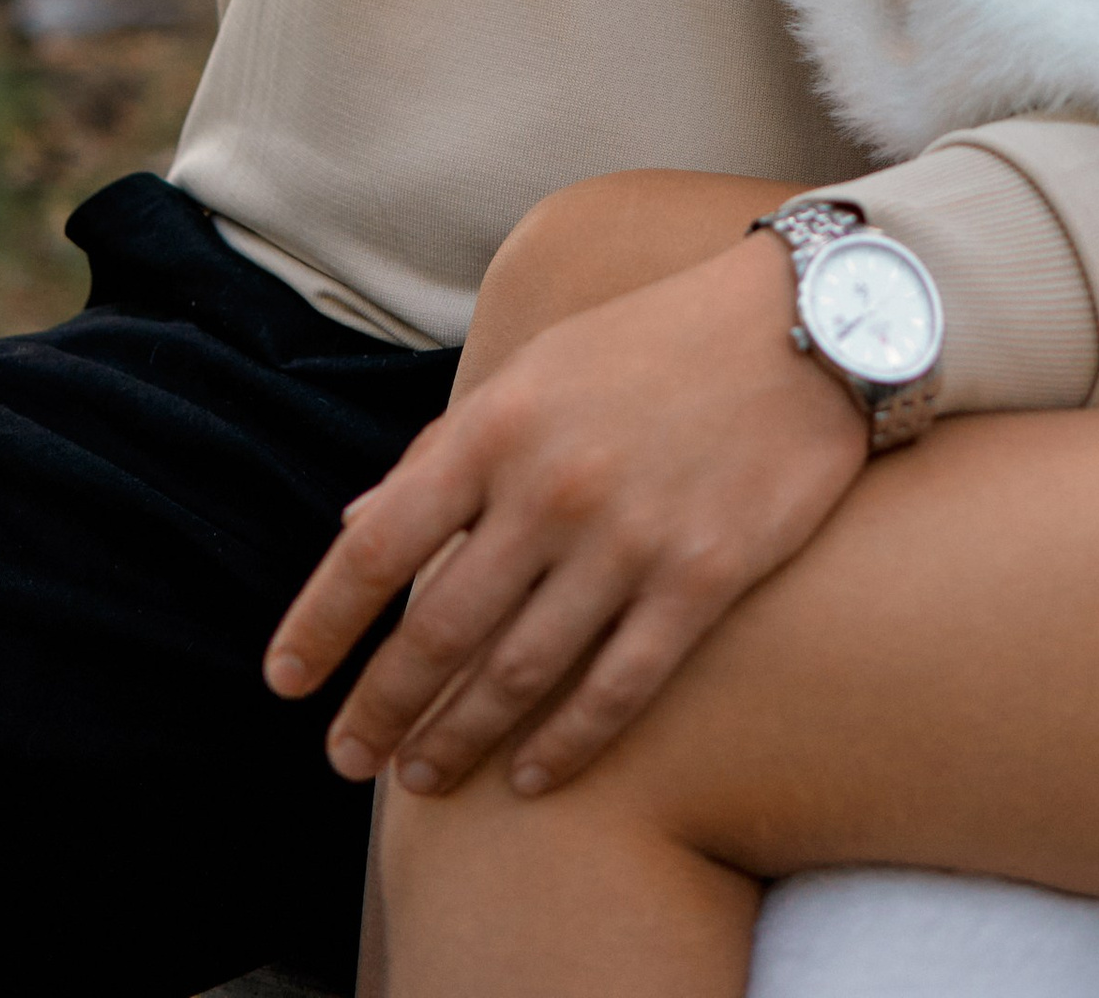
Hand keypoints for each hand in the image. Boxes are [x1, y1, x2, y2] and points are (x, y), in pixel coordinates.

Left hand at [263, 234, 865, 799]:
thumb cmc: (661, 341)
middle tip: (348, 758)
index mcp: (502, 424)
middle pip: (441, 630)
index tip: (286, 681)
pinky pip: (618, 687)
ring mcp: (630, 539)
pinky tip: (530, 776)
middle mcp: (554, 487)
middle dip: (382, 707)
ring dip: (459, 737)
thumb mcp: (541, 367)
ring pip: (520, 674)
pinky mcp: (703, 579)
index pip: (380, 545)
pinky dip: (565, 745)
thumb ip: (449, 448)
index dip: (322, 623)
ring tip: (424, 775)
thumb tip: (360, 526)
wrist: (812, 322)